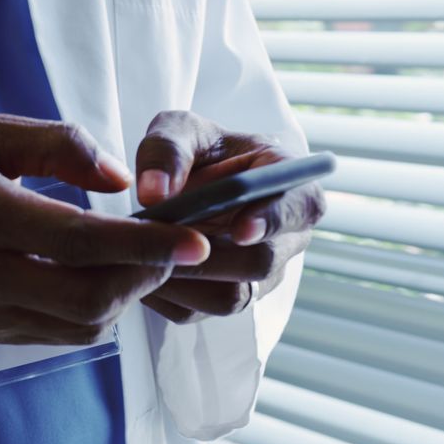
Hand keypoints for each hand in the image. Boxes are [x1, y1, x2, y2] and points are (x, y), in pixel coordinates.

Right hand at [0, 114, 210, 343]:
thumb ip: (56, 145)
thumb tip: (120, 180)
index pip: (80, 241)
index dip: (144, 244)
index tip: (195, 238)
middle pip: (90, 296)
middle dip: (147, 276)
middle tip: (172, 247)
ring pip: (83, 325)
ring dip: (126, 297)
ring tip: (139, 261)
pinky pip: (62, 334)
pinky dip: (97, 312)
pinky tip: (102, 279)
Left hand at [134, 110, 325, 322]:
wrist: (187, 182)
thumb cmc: (196, 150)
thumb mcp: (179, 131)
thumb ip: (167, 150)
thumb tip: (155, 192)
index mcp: (290, 183)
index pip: (301, 208)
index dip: (274, 221)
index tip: (240, 230)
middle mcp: (285, 236)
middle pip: (262, 262)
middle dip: (210, 257)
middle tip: (165, 246)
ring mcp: (259, 274)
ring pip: (231, 297)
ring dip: (183, 280)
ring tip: (145, 255)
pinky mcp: (226, 298)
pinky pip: (199, 312)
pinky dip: (165, 296)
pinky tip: (142, 271)